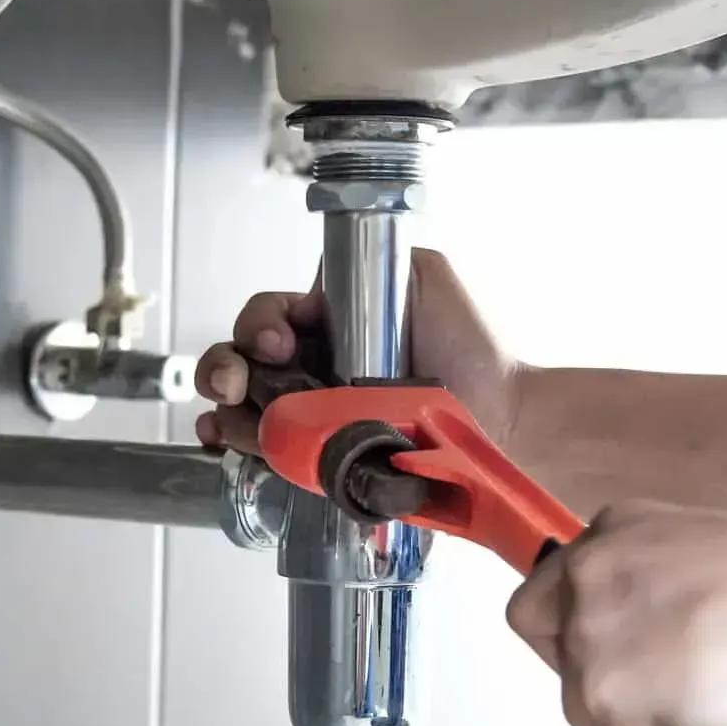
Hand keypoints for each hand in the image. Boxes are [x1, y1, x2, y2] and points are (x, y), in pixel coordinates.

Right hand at [194, 249, 519, 451]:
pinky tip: (227, 443)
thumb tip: (316, 286)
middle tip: (237, 381)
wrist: (503, 415)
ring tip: (236, 416)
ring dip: (225, 409)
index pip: (268, 317)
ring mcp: (315, 418)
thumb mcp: (422, 274)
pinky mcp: (325, 462)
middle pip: (240, 363)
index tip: (281, 340)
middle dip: (222, 367)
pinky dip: (236, 449)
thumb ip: (369, 263)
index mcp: (331, 327)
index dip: (260, 325)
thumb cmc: (474, 347)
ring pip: (244, 411)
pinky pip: (270, 457)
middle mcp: (314, 371)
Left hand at [505, 501, 726, 725]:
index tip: (624, 670)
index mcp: (610, 538)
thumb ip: (662, 591)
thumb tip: (663, 640)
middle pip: (570, 678)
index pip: (537, 608)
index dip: (575, 649)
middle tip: (697, 699)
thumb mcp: (712, 558)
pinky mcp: (619, 716)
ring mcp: (595, 653)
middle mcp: (586, 588)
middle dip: (627, 701)